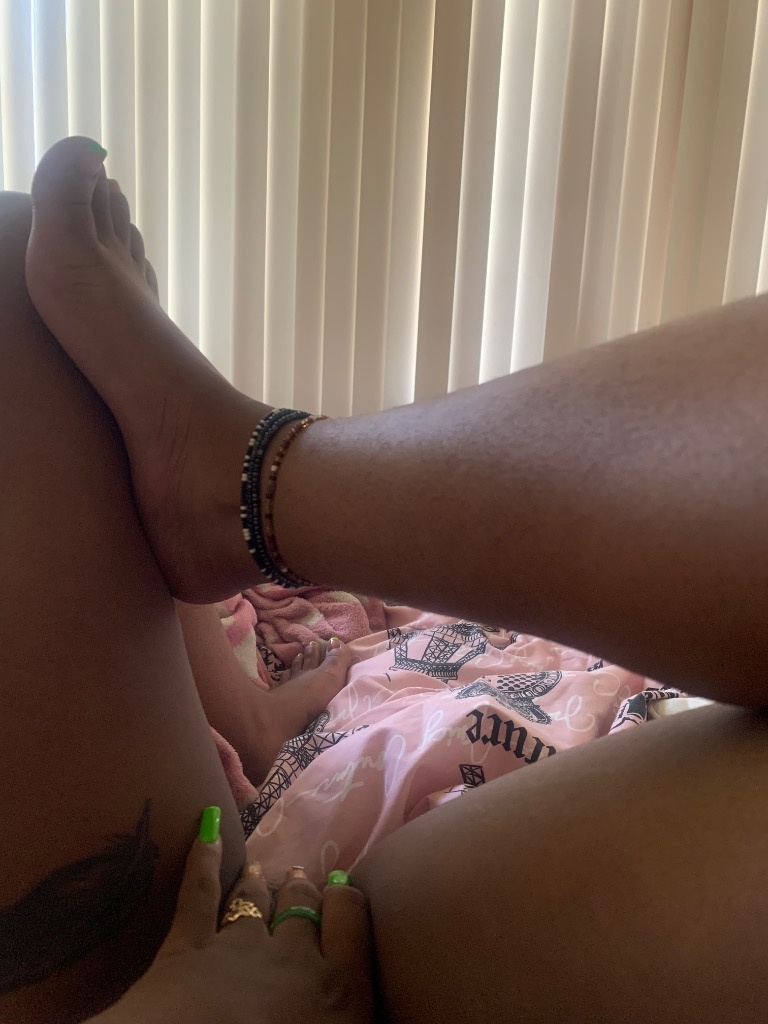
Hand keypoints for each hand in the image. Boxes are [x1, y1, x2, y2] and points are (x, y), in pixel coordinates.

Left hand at [94, 833, 373, 1023]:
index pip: (351, 925)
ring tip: (260, 869)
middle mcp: (295, 959)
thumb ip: (346, 1017)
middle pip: (302, 909)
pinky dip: (202, 858)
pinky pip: (197, 893)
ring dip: (257, 884)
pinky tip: (205, 829)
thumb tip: (350, 1013)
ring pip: (252, 900)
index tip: (341, 893)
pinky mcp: (186, 948)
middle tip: (299, 880)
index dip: (345, 903)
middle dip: (301, 893)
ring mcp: (238, 947)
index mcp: (340, 994)